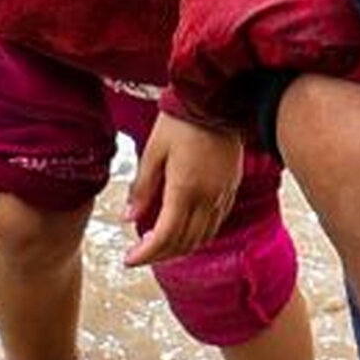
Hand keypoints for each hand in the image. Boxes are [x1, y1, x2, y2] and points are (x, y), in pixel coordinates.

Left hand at [125, 113, 242, 266]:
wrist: (217, 100)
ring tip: (159, 246)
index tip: (130, 259)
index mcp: (185, 189)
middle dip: (160, 254)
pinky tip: (184, 231)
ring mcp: (222, 195)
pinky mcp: (231, 189)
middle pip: (184, 242)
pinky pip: (215, 223)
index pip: (166, 236)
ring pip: (203, 237)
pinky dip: (198, 235)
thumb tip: (128, 217)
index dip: (146, 253)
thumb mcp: (153, 152)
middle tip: (140, 255)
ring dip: (180, 248)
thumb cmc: (180, 121)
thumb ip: (142, 188)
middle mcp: (207, 198)